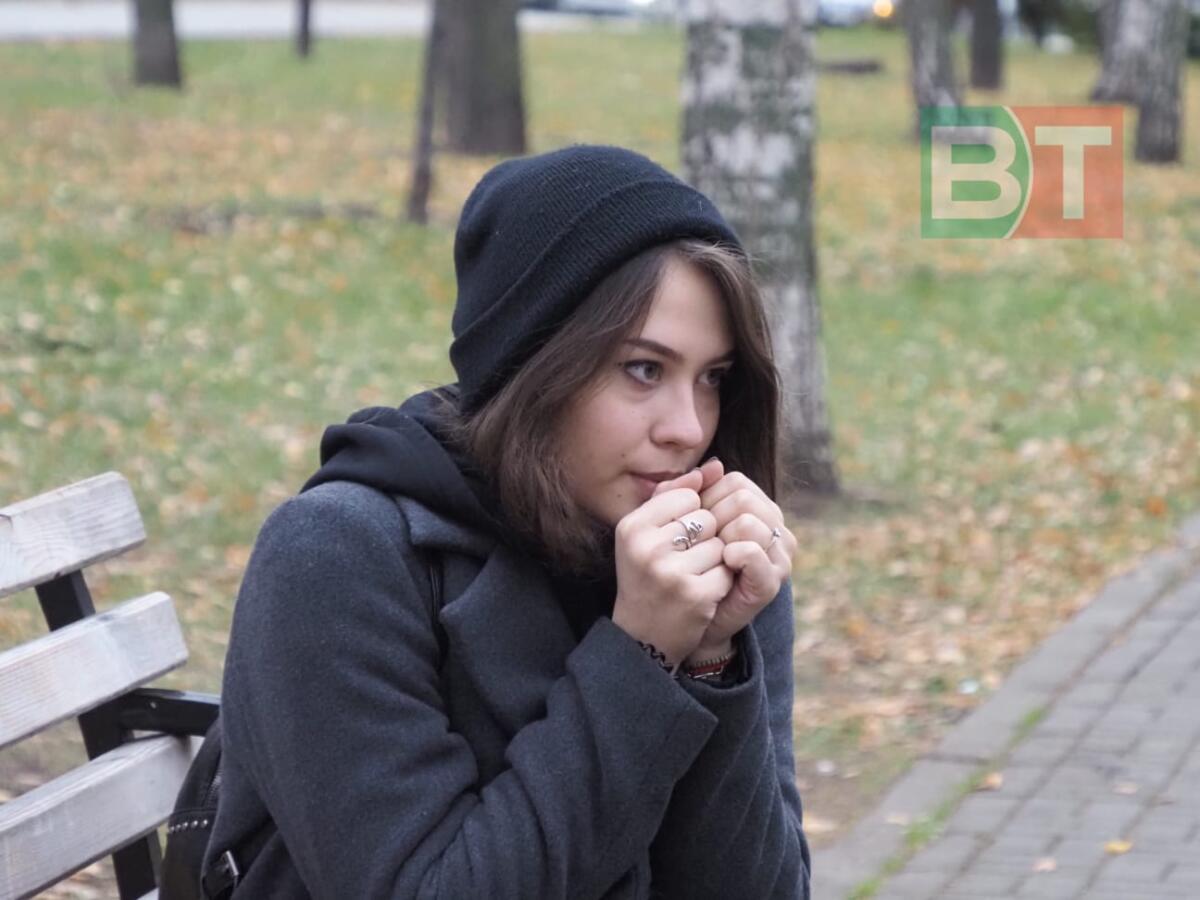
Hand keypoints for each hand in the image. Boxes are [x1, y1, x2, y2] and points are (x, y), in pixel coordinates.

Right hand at [611, 474, 733, 667]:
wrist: (642, 639)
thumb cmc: (646, 577)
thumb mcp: (647, 533)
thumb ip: (676, 494)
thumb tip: (716, 467)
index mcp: (631, 527)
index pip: (687, 496)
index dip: (690, 516)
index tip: (673, 540)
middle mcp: (646, 547)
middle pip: (706, 519)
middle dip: (704, 539)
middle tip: (682, 564)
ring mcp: (670, 572)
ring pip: (720, 544)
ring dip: (714, 561)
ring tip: (691, 578)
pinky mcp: (694, 594)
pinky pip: (727, 570)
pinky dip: (720, 583)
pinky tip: (701, 595)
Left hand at [654, 459, 795, 659]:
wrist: (685, 616)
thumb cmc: (683, 566)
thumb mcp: (679, 524)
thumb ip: (686, 492)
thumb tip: (713, 463)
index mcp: (757, 508)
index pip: (735, 481)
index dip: (706, 497)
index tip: (690, 521)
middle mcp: (774, 527)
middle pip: (743, 498)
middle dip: (713, 518)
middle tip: (698, 543)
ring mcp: (777, 555)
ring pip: (748, 521)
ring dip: (720, 538)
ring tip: (709, 557)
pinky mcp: (771, 580)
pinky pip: (753, 552)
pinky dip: (733, 554)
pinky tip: (722, 563)